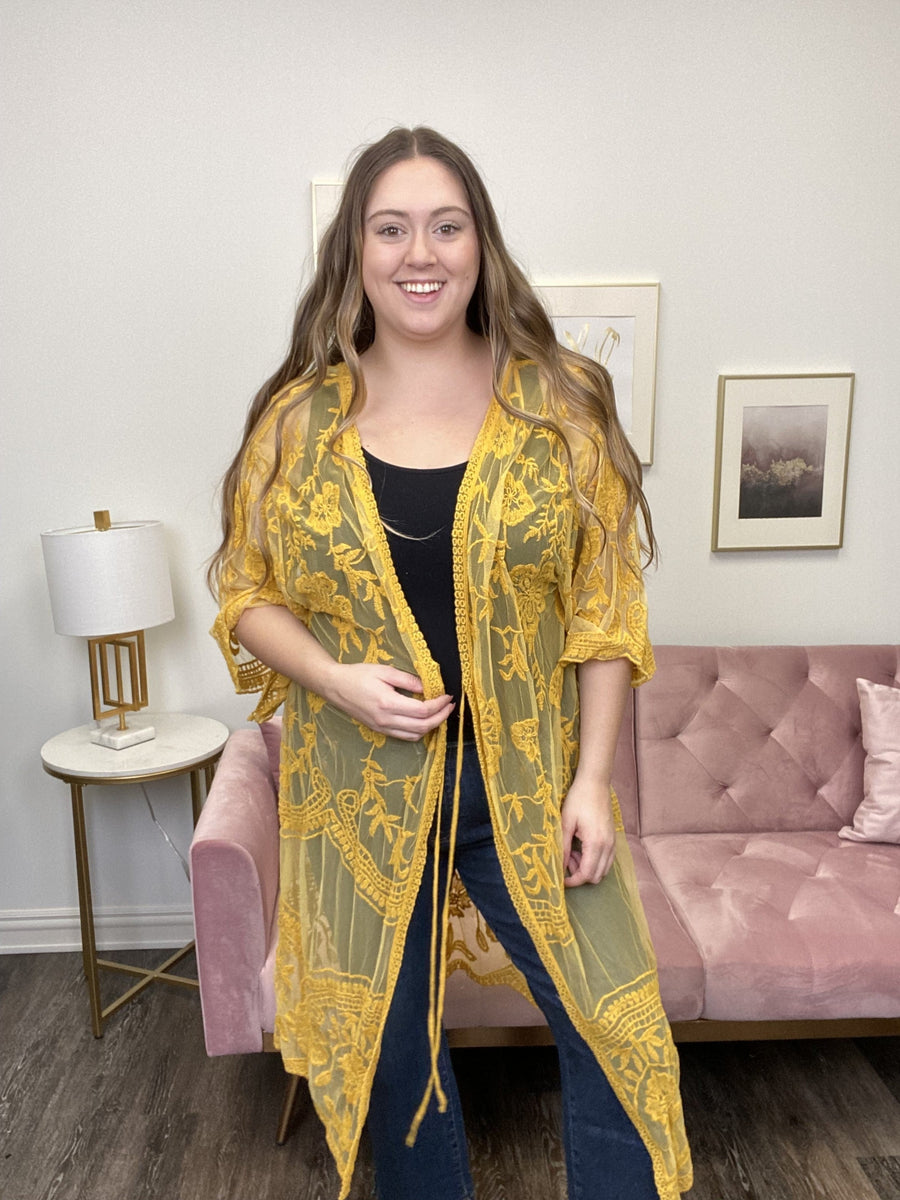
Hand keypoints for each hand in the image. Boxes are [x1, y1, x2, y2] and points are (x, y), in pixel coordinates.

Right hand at [325, 662, 453, 741]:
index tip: (448, 696)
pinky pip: (404, 736)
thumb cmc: (358, 675)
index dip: (439, 705)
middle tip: (450, 706)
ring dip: (431, 726)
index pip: (422, 711)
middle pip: (422, 727)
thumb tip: (427, 688)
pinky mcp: (379, 730)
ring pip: (414, 735)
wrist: (335, 686)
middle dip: (441, 717)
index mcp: (387, 703)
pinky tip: (423, 719)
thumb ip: (407, 680)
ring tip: (440, 713)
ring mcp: (382, 727)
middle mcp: (386, 720)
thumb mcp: (384, 671)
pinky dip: (418, 731)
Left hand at [560, 777, 616, 886]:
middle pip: (597, 876)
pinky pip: (607, 860)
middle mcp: (608, 846)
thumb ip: (563, 846)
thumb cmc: (579, 799)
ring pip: (603, 870)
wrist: (595, 783)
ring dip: (587, 868)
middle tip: (566, 860)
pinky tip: (582, 848)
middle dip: (580, 875)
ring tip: (573, 852)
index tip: (561, 879)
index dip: (573, 881)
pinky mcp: (613, 838)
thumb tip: (559, 866)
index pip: (587, 874)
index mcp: (596, 843)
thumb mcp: (566, 822)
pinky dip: (595, 861)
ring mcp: (612, 842)